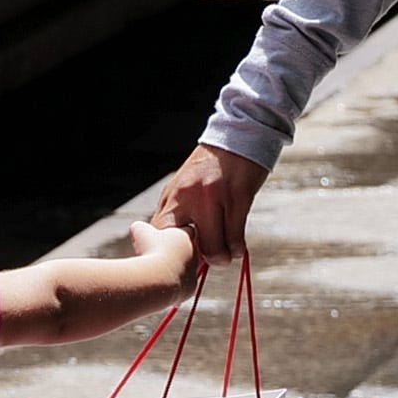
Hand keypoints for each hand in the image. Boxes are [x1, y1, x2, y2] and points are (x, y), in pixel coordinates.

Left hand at [163, 144, 263, 264]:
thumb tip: (171, 246)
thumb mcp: (184, 187)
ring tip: (227, 254)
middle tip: (209, 259)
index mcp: (173, 196)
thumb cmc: (211, 168)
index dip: (169, 252)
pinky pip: (235, 237)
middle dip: (199, 260)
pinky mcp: (238, 198)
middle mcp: (189, 197)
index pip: (159, 233)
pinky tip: (238, 247)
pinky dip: (237, 249)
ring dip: (223, 257)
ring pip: (214, 247)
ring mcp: (214, 197)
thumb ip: (177, 213)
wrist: (238, 138)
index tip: (182, 258)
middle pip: (187, 247)